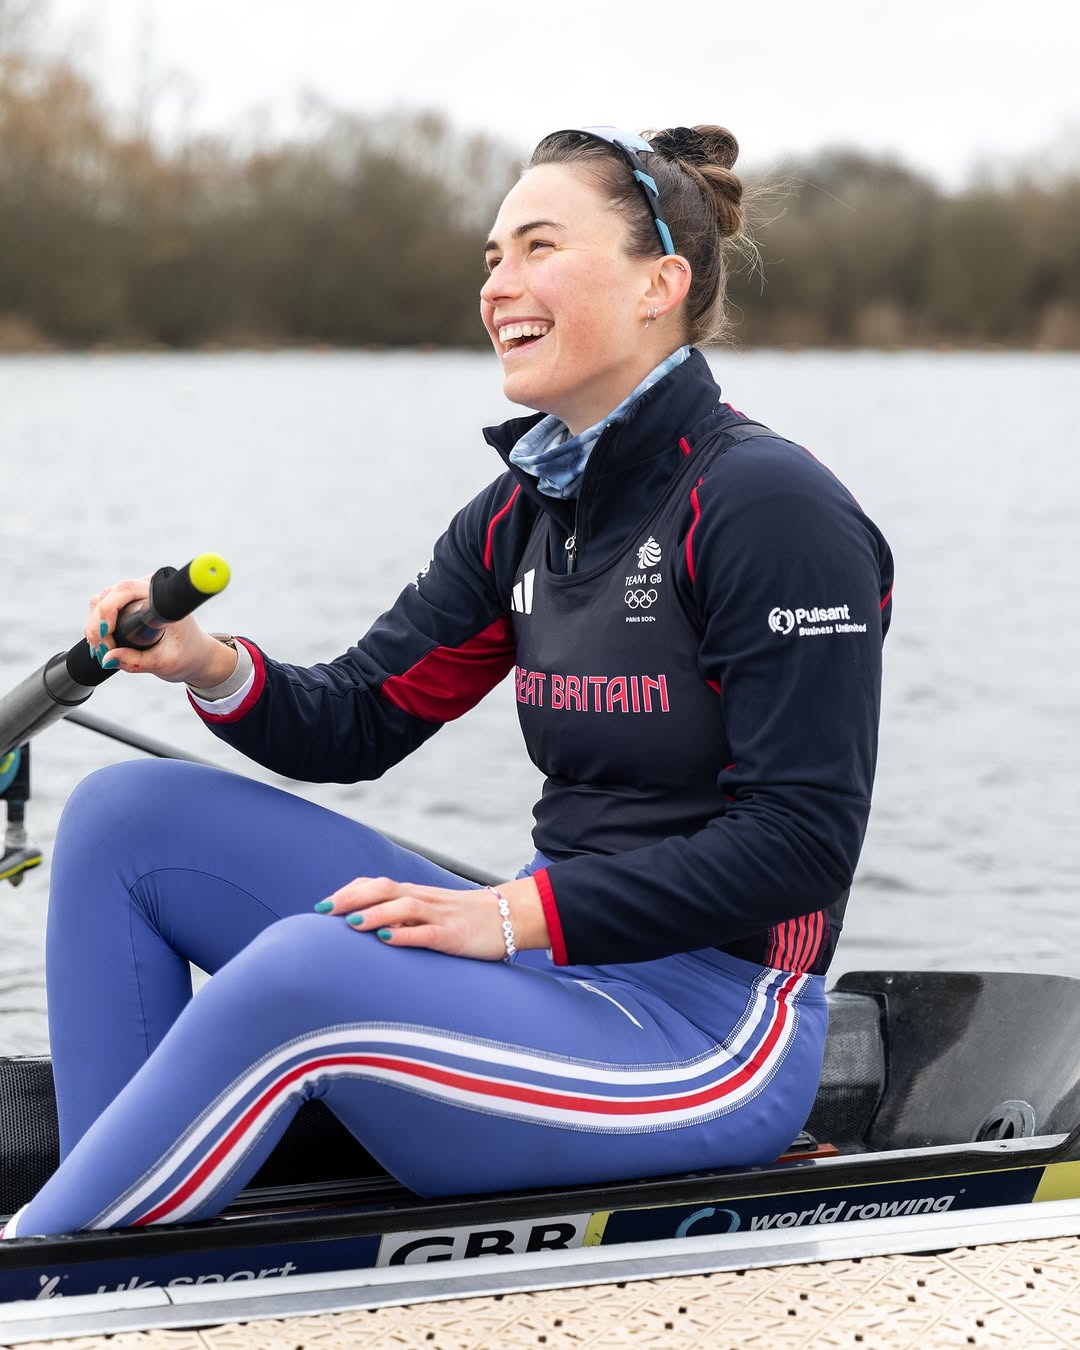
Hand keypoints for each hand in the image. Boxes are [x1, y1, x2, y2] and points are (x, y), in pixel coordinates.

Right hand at [85, 578, 236, 686]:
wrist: (198, 654)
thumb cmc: (187, 655)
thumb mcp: (164, 663)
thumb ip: (136, 662)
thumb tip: (106, 659)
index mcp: (163, 600)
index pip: (126, 591)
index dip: (108, 611)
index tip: (106, 636)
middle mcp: (149, 589)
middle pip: (108, 595)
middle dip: (97, 624)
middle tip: (101, 651)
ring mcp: (139, 592)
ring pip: (103, 599)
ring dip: (95, 624)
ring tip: (103, 650)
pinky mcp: (131, 600)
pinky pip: (105, 604)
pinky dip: (98, 623)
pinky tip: (102, 642)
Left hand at [316, 874, 548, 960]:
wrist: (511, 917)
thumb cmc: (466, 920)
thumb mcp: (432, 915)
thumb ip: (404, 917)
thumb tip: (371, 929)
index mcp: (416, 894)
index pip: (376, 885)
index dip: (349, 892)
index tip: (322, 906)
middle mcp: (424, 900)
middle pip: (383, 889)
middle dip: (350, 899)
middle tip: (322, 911)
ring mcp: (440, 916)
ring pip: (403, 907)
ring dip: (374, 915)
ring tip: (349, 924)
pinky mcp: (454, 935)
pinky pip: (427, 932)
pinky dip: (405, 934)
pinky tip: (387, 940)